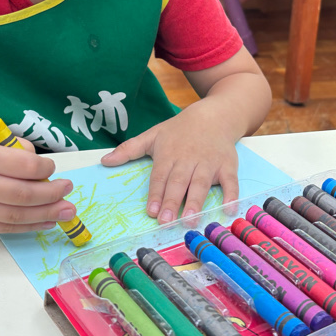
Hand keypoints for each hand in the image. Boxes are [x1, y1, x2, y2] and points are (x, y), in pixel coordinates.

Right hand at [0, 130, 78, 232]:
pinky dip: (29, 226)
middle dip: (52, 195)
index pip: (25, 167)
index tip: (54, 169)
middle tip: (69, 192)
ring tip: (65, 211)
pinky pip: (5, 228)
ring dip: (46, 215)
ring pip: (16, 216)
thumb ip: (22, 152)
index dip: (46, 170)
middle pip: (22, 195)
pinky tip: (46, 221)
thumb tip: (47, 176)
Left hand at [100, 104, 238, 223]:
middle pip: (179, 182)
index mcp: (169, 154)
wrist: (215, 115)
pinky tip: (228, 209)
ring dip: (196, 202)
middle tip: (166, 220)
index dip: (155, 194)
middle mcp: (189, 159)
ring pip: (202, 183)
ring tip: (190, 220)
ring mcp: (209, 163)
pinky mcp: (228, 165)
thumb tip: (104, 161)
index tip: (150, 211)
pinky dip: (231, 195)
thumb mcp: (153, 135)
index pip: (160, 177)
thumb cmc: (181, 129)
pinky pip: (230, 181)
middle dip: (173, 201)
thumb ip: (129, 149)